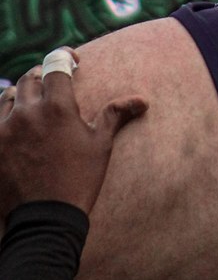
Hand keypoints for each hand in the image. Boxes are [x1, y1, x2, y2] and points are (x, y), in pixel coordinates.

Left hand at [0, 65, 146, 217]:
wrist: (45, 222)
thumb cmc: (78, 182)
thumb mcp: (100, 146)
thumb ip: (115, 115)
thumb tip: (141, 100)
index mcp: (58, 107)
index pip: (56, 64)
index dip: (65, 57)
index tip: (72, 60)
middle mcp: (28, 112)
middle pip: (31, 77)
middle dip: (42, 75)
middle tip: (51, 84)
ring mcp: (6, 129)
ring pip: (8, 96)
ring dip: (20, 95)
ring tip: (29, 105)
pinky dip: (4, 117)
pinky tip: (13, 125)